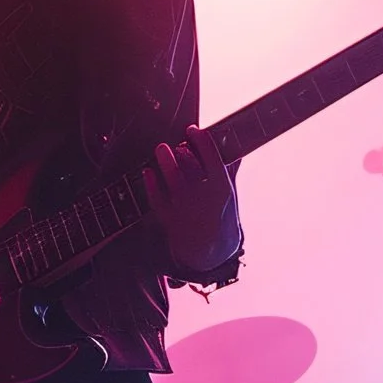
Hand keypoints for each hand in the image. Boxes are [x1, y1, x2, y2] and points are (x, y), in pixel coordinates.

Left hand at [146, 126, 238, 274]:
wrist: (212, 252)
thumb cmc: (220, 217)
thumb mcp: (230, 194)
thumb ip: (229, 170)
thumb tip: (235, 147)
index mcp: (223, 190)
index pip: (213, 158)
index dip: (201, 140)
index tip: (193, 130)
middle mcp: (205, 200)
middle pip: (192, 168)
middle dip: (183, 152)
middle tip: (179, 144)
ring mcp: (187, 211)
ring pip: (174, 181)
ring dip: (166, 162)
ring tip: (161, 149)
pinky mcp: (171, 221)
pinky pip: (158, 201)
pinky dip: (151, 186)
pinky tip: (148, 172)